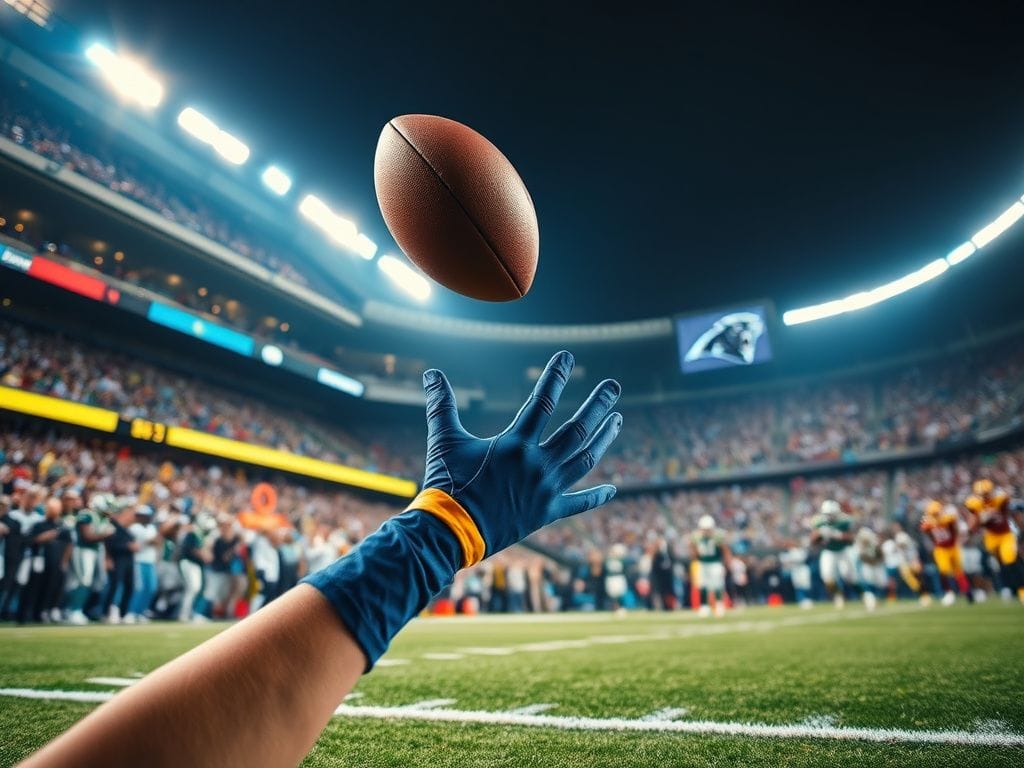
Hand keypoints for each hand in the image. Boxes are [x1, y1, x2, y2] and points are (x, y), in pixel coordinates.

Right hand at [421, 350, 621, 555]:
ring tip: (617, 421)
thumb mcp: (443, 440)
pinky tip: (614, 488)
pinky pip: (578, 504)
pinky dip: (597, 496)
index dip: (555, 376)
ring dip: (604, 439)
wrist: (450, 533)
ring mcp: (546, 490)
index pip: (542, 401)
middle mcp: (537, 464)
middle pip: (577, 429)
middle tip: (614, 387)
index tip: (568, 356)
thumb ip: (441, 404)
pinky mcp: (546, 514)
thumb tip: (431, 372)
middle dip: (598, 405)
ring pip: (585, 460)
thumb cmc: (446, 484)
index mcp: (515, 444)